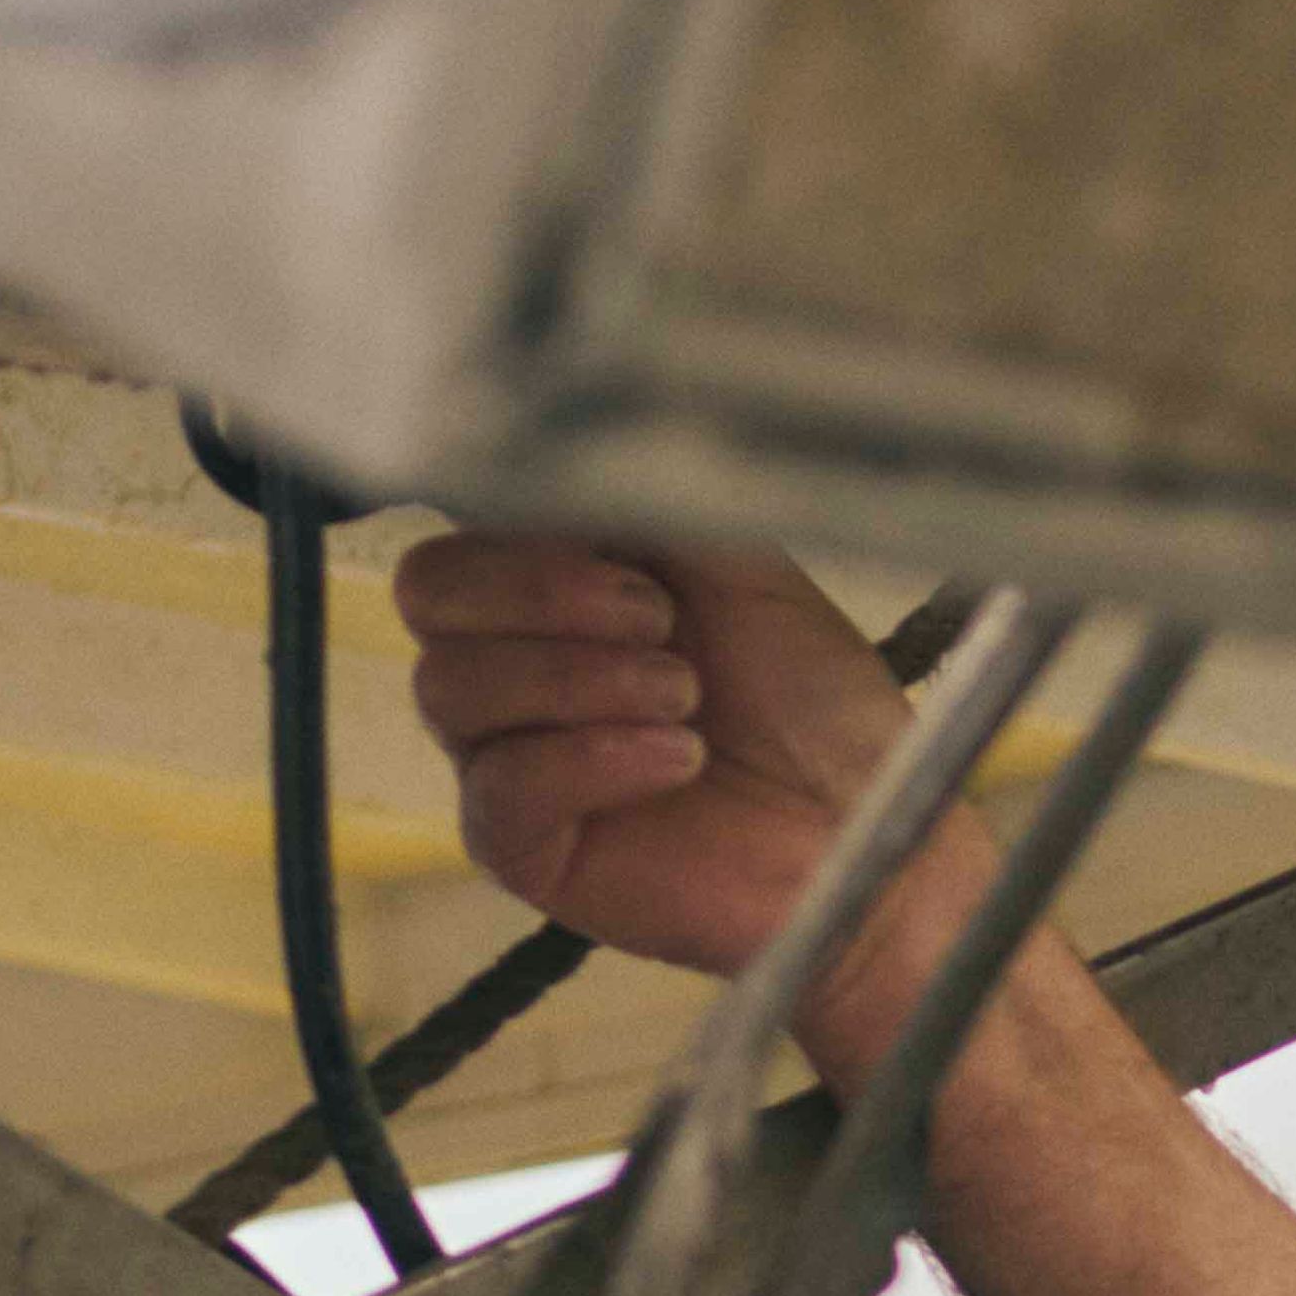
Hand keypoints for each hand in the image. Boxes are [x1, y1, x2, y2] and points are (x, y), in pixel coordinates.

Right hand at [398, 530, 966, 1041]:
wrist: (866, 824)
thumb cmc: (817, 707)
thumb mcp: (743, 568)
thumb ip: (647, 503)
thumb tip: (568, 450)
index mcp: (554, 592)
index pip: (463, 536)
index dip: (535, 536)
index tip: (643, 559)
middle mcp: (516, 668)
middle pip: (429, 595)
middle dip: (544, 593)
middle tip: (661, 622)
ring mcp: (511, 756)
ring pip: (450, 687)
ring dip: (582, 678)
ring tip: (686, 698)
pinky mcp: (525, 846)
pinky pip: (497, 787)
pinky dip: (590, 757)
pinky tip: (678, 758)